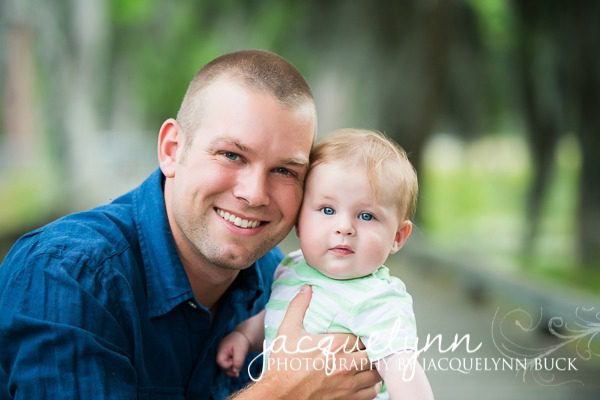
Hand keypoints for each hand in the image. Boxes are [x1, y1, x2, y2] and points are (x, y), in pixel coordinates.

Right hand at [217, 331, 250, 377]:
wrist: (243, 336)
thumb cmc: (241, 342)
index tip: (235, 362)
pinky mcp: (225, 357)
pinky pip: (226, 364)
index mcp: (221, 350)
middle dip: (229, 370)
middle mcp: (219, 353)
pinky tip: (236, 368)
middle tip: (237, 373)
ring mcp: (222, 355)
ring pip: (224, 367)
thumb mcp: (241, 351)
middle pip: (221, 366)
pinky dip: (231, 367)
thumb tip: (235, 371)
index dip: (228, 365)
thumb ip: (238, 362)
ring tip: (238, 371)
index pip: (220, 362)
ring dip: (231, 370)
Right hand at [232, 285, 380, 399]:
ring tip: (368, 361)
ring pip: (376, 373)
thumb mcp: (288, 331)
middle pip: (374, 353)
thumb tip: (307, 288)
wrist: (279, 395)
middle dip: (371, 349)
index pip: (363, 335)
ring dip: (374, 366)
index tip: (360, 332)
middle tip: (366, 345)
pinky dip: (372, 386)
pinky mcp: (348, 399)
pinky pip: (372, 393)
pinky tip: (364, 379)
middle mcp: (346, 364)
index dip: (363, 333)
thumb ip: (298, 307)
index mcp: (335, 345)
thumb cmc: (283, 364)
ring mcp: (348, 384)